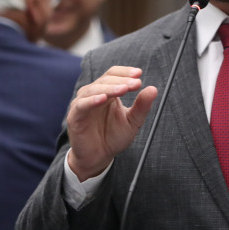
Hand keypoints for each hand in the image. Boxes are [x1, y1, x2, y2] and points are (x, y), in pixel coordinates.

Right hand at [66, 66, 157, 180]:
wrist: (98, 157)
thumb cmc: (113, 137)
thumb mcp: (133, 121)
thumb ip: (142, 106)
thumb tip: (153, 89)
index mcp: (107, 91)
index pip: (114, 74)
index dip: (125, 72)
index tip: (139, 74)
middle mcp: (94, 94)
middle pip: (106, 79)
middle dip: (122, 80)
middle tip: (136, 83)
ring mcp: (83, 103)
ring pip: (94, 89)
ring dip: (110, 88)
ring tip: (123, 89)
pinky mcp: (75, 116)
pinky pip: (82, 105)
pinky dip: (92, 100)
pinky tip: (103, 99)